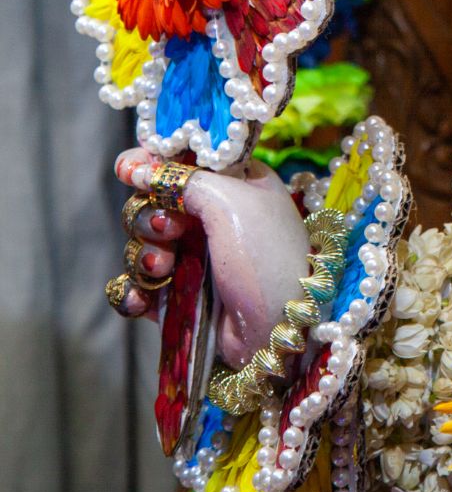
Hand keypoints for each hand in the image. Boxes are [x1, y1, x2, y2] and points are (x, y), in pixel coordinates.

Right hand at [114, 148, 311, 366]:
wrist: (281, 330)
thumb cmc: (266, 255)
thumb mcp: (233, 200)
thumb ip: (183, 179)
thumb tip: (135, 167)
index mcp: (231, 182)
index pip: (179, 161)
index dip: (150, 162)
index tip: (130, 170)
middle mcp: (209, 216)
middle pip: (149, 202)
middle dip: (149, 215)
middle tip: (172, 230)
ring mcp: (192, 258)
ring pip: (140, 244)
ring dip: (145, 254)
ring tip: (165, 268)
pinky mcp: (177, 298)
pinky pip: (137, 287)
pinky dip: (133, 291)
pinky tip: (142, 297)